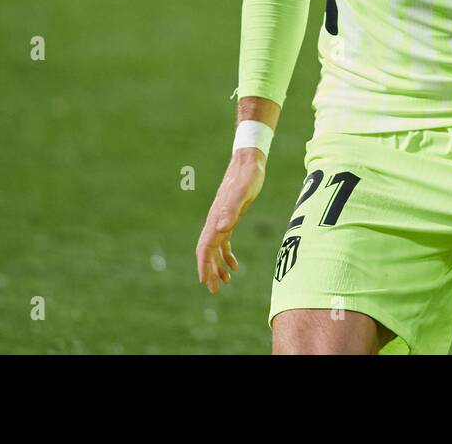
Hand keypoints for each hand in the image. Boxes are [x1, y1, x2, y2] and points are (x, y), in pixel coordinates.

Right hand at [196, 148, 266, 293]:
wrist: (248, 162)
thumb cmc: (248, 176)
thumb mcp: (243, 191)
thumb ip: (232, 209)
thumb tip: (221, 228)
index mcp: (215, 218)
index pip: (205, 246)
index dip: (204, 265)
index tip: (204, 282)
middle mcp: (215, 220)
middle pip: (207, 251)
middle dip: (209, 271)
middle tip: (215, 290)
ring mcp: (221, 219)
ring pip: (215, 249)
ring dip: (217, 266)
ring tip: (226, 282)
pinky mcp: (229, 217)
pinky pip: (223, 241)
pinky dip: (226, 255)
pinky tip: (234, 265)